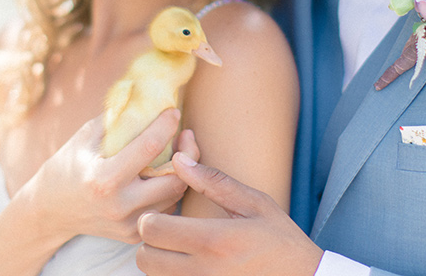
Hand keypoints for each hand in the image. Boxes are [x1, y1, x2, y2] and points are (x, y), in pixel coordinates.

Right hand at [20, 108, 197, 244]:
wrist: (50, 210)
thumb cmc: (69, 164)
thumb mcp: (87, 135)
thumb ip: (118, 117)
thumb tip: (150, 95)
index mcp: (104, 179)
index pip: (150, 147)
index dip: (167, 125)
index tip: (173, 111)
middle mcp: (119, 206)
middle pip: (174, 178)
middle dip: (187, 152)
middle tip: (186, 134)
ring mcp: (127, 225)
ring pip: (175, 196)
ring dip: (183, 171)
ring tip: (178, 151)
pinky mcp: (133, 235)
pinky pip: (167, 210)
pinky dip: (170, 190)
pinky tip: (165, 173)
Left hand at [136, 152, 323, 275]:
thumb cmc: (280, 239)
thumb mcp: (254, 203)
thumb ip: (213, 182)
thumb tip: (178, 159)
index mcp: (214, 239)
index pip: (152, 230)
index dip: (152, 218)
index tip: (165, 213)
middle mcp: (204, 270)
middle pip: (145, 258)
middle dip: (150, 242)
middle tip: (167, 232)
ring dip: (159, 262)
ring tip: (179, 249)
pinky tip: (190, 264)